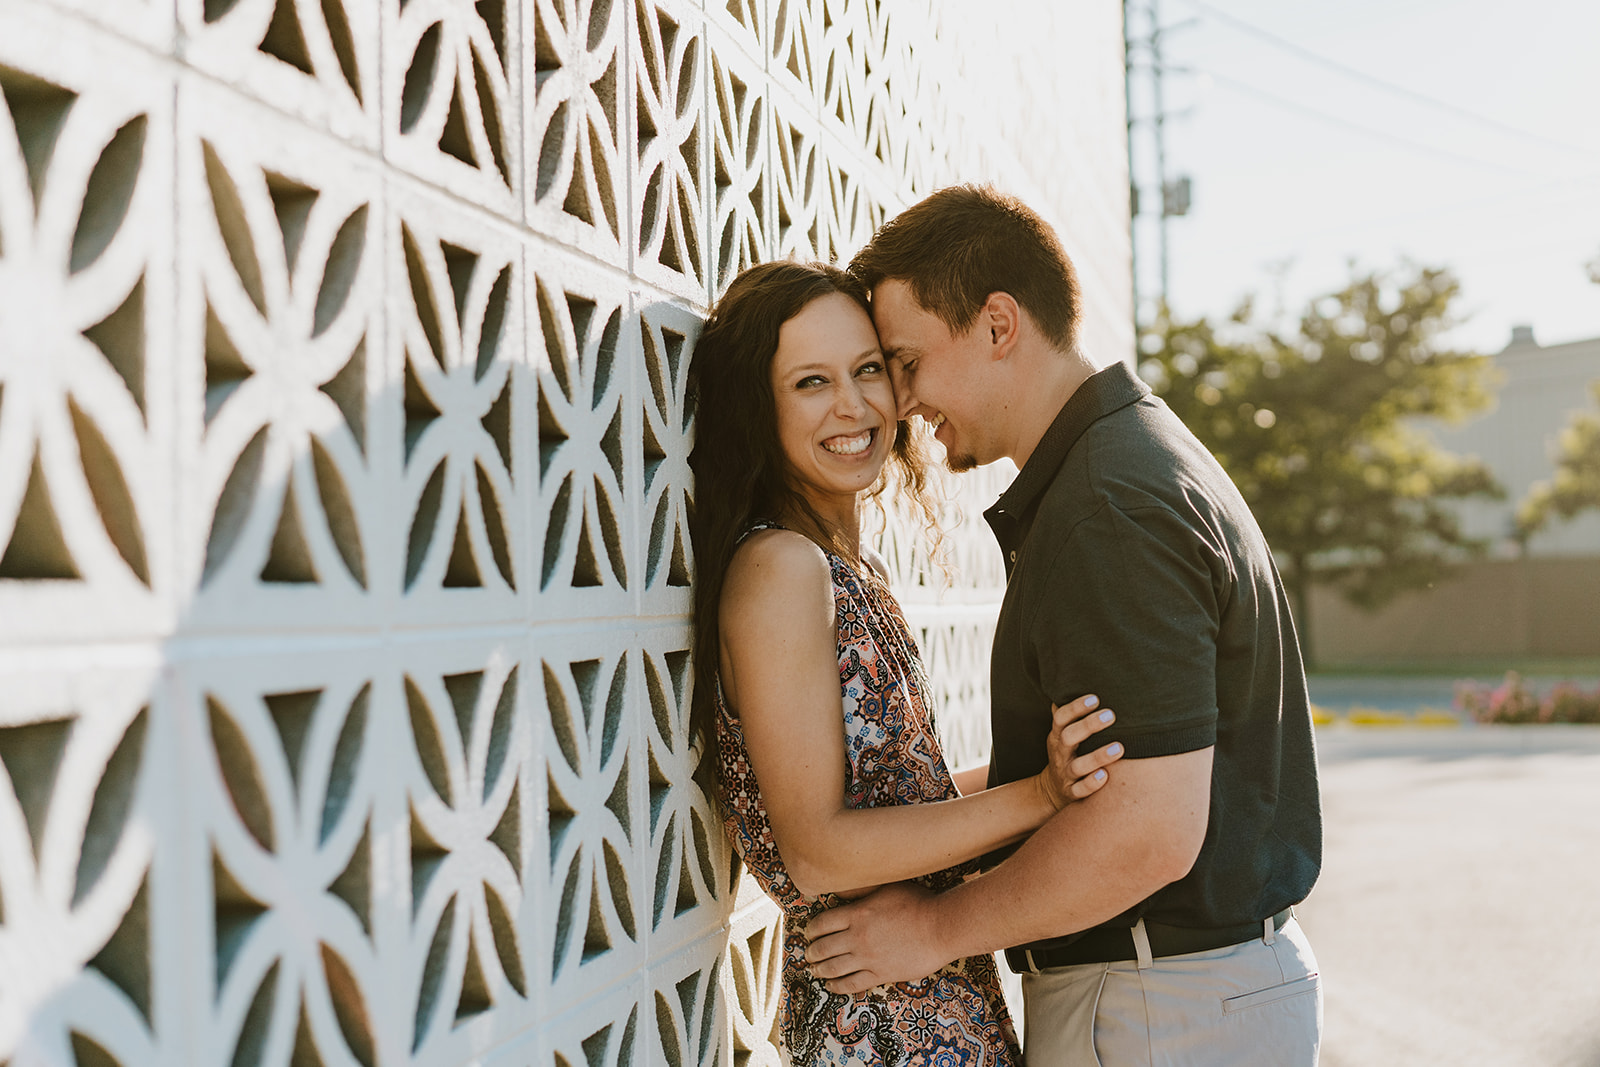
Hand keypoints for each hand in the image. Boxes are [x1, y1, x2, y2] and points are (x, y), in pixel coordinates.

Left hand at [803, 882, 952, 993]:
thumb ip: (860, 890)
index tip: (808, 933)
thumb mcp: (886, 887)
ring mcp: (868, 957)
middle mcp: (858, 937)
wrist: (941, 927)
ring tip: (814, 970)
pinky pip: (852, 984)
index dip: (811, 930)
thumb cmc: (917, 903)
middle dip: (811, 952)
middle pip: (823, 948)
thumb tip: (838, 890)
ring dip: (819, 970)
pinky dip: (837, 986)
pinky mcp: (880, 974)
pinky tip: (831, 986)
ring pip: (833, 967)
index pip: (822, 923)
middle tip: (808, 954)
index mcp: (857, 913)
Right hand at [1037, 695, 1122, 810]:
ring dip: (1097, 756)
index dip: (1076, 707)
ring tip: (1119, 747)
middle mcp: (1060, 753)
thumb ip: (1071, 713)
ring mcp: (1065, 773)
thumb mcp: (1063, 732)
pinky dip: (1091, 784)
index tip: (1095, 698)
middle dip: (1089, 726)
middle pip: (1068, 737)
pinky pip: (1080, 790)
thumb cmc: (1067, 752)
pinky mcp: (1072, 792)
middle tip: (1111, 715)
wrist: (1051, 790)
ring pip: (1078, 766)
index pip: (1061, 717)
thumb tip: (1080, 680)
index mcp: (1057, 735)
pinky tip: (1105, 776)